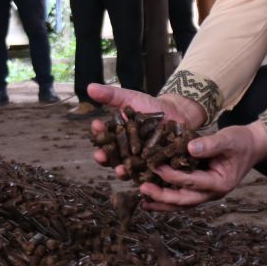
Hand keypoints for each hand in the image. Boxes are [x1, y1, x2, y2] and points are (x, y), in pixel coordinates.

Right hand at [88, 83, 207, 172]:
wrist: (177, 113)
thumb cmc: (150, 106)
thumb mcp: (130, 98)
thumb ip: (111, 95)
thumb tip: (89, 87)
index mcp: (116, 136)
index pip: (103, 137)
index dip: (98, 134)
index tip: (96, 126)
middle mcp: (125, 152)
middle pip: (111, 158)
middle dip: (104, 157)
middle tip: (100, 155)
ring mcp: (139, 162)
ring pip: (127, 169)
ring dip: (121, 171)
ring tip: (119, 170)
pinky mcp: (154, 169)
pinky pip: (148, 175)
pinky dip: (144, 178)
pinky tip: (142, 178)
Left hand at [136, 122, 266, 211]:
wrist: (252, 145)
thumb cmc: (241, 141)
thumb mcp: (228, 139)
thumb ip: (210, 144)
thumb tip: (189, 148)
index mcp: (219, 183)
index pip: (192, 182)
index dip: (173, 176)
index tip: (156, 167)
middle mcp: (212, 193)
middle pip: (184, 200)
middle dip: (162, 196)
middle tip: (142, 188)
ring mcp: (206, 193)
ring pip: (181, 203)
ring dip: (161, 203)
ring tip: (142, 202)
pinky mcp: (200, 188)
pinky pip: (182, 196)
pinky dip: (167, 198)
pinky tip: (151, 197)